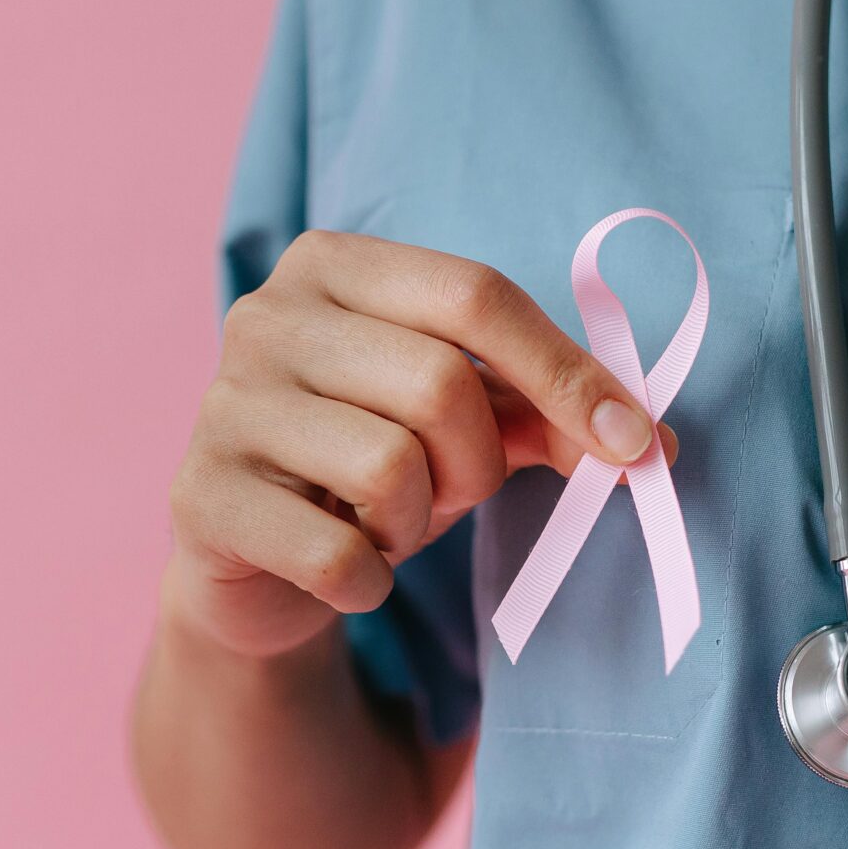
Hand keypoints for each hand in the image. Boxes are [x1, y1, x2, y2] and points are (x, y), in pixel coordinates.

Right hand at [164, 230, 674, 658]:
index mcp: (333, 266)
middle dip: (477, 464)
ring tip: (384, 526)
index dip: (569, 373)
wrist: (248, 563)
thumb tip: (648, 442)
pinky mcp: (199, 497)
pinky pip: (335, 553)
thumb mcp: (461, 427)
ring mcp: (221, 404)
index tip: (636, 443)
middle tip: (449, 495)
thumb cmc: (363, 467)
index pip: (475, 295)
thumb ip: (545, 415)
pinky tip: (347, 572)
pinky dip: (368, 582)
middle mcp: (265, 316)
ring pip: (388, 468)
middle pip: (440, 385)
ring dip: (417, 524)